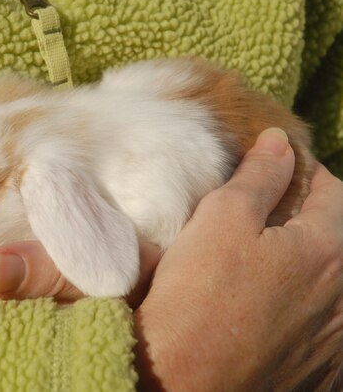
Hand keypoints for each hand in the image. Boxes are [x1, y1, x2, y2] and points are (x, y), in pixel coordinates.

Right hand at [134, 129, 342, 390]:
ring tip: (261, 261)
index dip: (300, 172)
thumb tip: (278, 142)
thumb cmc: (199, 297)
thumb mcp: (222, 219)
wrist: (183, 380)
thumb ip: (258, 176)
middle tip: (259, 214)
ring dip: (303, 260)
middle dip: (303, 216)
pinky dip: (300, 303)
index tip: (271, 169)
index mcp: (328, 250)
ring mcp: (334, 337)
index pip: (331, 190)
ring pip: (329, 280)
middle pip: (334, 235)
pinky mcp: (317, 367)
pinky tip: (265, 306)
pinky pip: (320, 321)